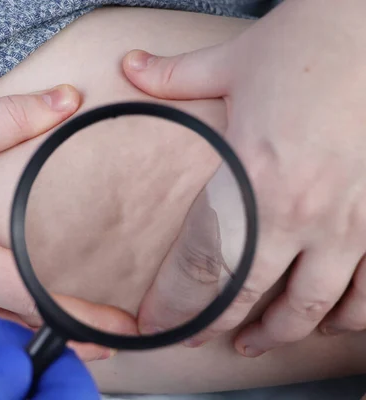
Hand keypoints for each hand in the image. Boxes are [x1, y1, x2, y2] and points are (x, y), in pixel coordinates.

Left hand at [122, 0, 365, 354]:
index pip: (203, 265)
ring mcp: (353, 222)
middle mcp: (303, 212)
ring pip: (315, 307)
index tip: (157, 325)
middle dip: (217, 326)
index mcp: (256, 178)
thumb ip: (176, 76)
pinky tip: (331, 321)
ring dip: (281, 333)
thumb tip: (131, 66)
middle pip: (250, 296)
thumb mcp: (234, 62)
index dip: (175, 305)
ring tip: (258, 341)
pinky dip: (351, 317)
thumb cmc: (312, 41)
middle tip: (198, 337)